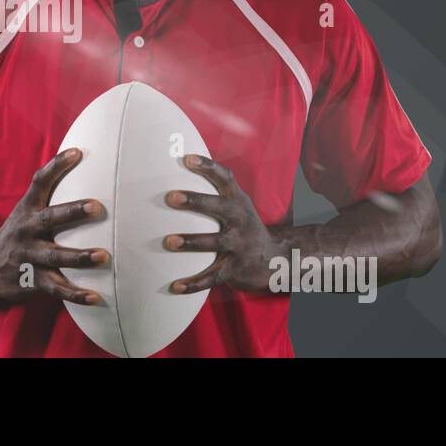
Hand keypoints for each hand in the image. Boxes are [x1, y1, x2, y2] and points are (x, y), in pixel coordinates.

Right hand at [0, 148, 109, 304]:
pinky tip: (95, 297)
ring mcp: (29, 256)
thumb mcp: (26, 211)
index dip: (57, 165)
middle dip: (73, 212)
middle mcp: (27, 230)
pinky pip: (56, 288)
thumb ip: (49, 194)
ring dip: (80, 256)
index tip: (77, 152)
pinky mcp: (32, 280)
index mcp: (27, 210)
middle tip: (97, 206)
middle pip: (51, 219)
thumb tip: (79, 162)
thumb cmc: (16, 234)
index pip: (40, 181)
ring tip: (103, 256)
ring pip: (56, 257)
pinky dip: (76, 294)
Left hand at [163, 154, 281, 294]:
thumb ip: (215, 189)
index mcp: (237, 201)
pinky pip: (212, 277)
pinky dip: (193, 283)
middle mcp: (239, 219)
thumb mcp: (237, 204)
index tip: (187, 159)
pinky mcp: (234, 269)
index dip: (207, 167)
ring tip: (168, 241)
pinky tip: (174, 286)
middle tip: (171, 197)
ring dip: (191, 241)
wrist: (276, 258)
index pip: (224, 178)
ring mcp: (238, 245)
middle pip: (218, 207)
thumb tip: (178, 165)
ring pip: (214, 242)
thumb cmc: (243, 225)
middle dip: (195, 201)